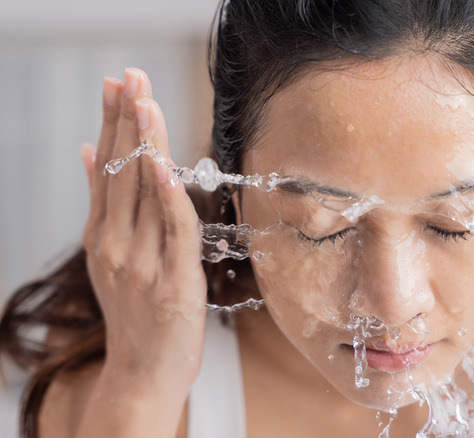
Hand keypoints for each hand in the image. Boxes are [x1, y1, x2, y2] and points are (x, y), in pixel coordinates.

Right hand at [80, 69, 205, 393]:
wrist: (142, 376)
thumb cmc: (135, 316)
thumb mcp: (110, 257)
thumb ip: (104, 206)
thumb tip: (91, 153)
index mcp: (103, 236)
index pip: (108, 168)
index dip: (114, 124)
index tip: (117, 84)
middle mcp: (117, 245)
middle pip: (122, 172)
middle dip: (127, 120)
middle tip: (130, 75)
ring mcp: (142, 263)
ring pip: (144, 193)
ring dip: (145, 143)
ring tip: (144, 101)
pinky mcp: (172, 282)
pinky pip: (173, 230)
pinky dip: (168, 196)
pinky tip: (164, 164)